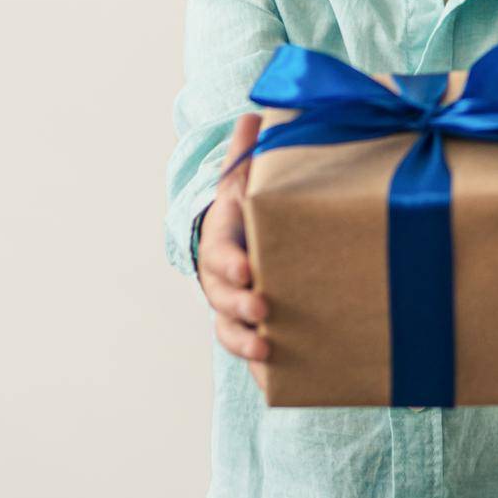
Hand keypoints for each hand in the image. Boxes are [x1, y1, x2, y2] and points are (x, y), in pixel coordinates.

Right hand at [196, 113, 271, 390]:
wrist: (238, 242)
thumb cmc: (247, 209)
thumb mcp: (246, 178)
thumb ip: (250, 151)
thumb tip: (256, 112)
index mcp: (223, 238)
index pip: (220, 252)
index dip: (231, 264)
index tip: (248, 271)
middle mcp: (221, 279)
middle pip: (222, 298)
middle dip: (240, 306)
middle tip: (265, 310)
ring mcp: (232, 309)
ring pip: (229, 332)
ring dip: (245, 343)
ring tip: (268, 351)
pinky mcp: (250, 331)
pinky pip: (250, 357)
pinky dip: (261, 373)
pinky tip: (277, 385)